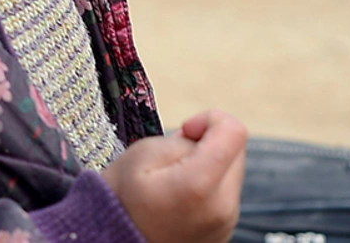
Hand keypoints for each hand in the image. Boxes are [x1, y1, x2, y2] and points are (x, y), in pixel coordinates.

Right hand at [100, 110, 247, 242]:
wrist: (113, 242)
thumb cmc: (121, 200)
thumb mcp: (141, 154)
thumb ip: (179, 139)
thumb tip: (202, 138)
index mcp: (199, 184)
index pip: (234, 131)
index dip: (209, 120)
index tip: (185, 130)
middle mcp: (222, 206)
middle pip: (236, 151)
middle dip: (208, 143)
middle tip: (173, 156)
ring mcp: (226, 223)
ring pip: (231, 173)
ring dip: (208, 165)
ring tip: (172, 179)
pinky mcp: (224, 231)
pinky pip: (226, 195)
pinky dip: (207, 187)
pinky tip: (179, 196)